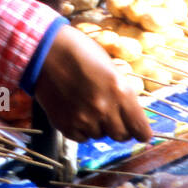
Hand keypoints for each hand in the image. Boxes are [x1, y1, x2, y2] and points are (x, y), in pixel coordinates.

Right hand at [34, 26, 151, 143]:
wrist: (46, 51)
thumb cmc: (80, 53)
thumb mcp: (111, 69)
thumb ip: (123, 94)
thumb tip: (131, 114)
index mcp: (120, 92)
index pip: (141, 131)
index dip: (140, 131)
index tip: (139, 131)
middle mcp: (104, 109)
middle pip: (121, 136)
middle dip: (119, 128)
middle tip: (111, 116)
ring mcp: (83, 119)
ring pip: (100, 135)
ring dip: (98, 125)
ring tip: (87, 105)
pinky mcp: (65, 125)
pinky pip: (81, 137)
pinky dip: (81, 128)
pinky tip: (75, 110)